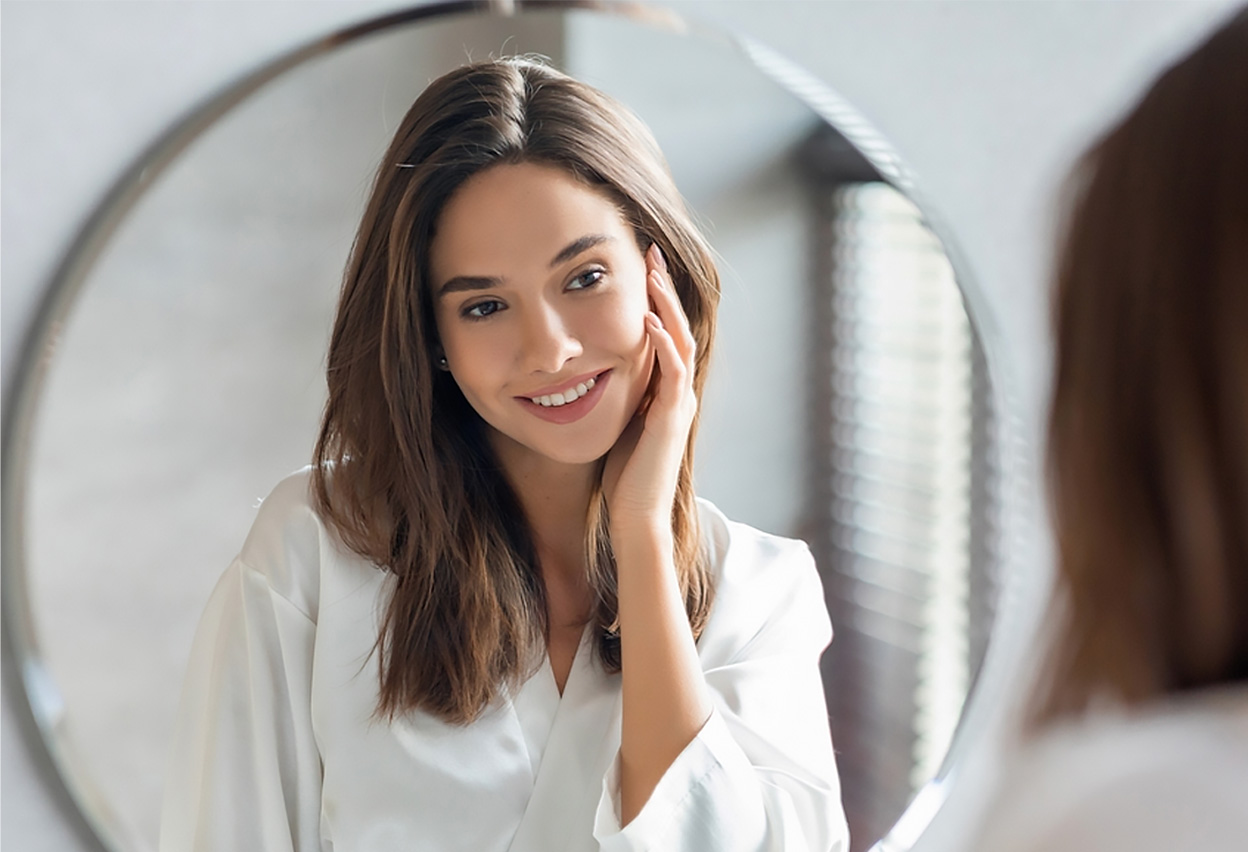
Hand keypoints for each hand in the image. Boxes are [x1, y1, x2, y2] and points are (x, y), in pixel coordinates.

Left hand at [602, 244, 697, 537]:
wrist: (636, 516)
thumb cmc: (624, 476)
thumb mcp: (620, 422)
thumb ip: (619, 396)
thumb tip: (594, 370)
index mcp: (666, 391)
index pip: (666, 332)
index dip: (656, 298)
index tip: (641, 265)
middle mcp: (679, 391)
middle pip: (677, 325)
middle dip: (664, 288)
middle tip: (651, 251)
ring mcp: (679, 403)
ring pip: (680, 340)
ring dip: (666, 304)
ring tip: (652, 272)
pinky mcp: (672, 417)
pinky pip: (672, 370)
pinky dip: (661, 342)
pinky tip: (647, 319)